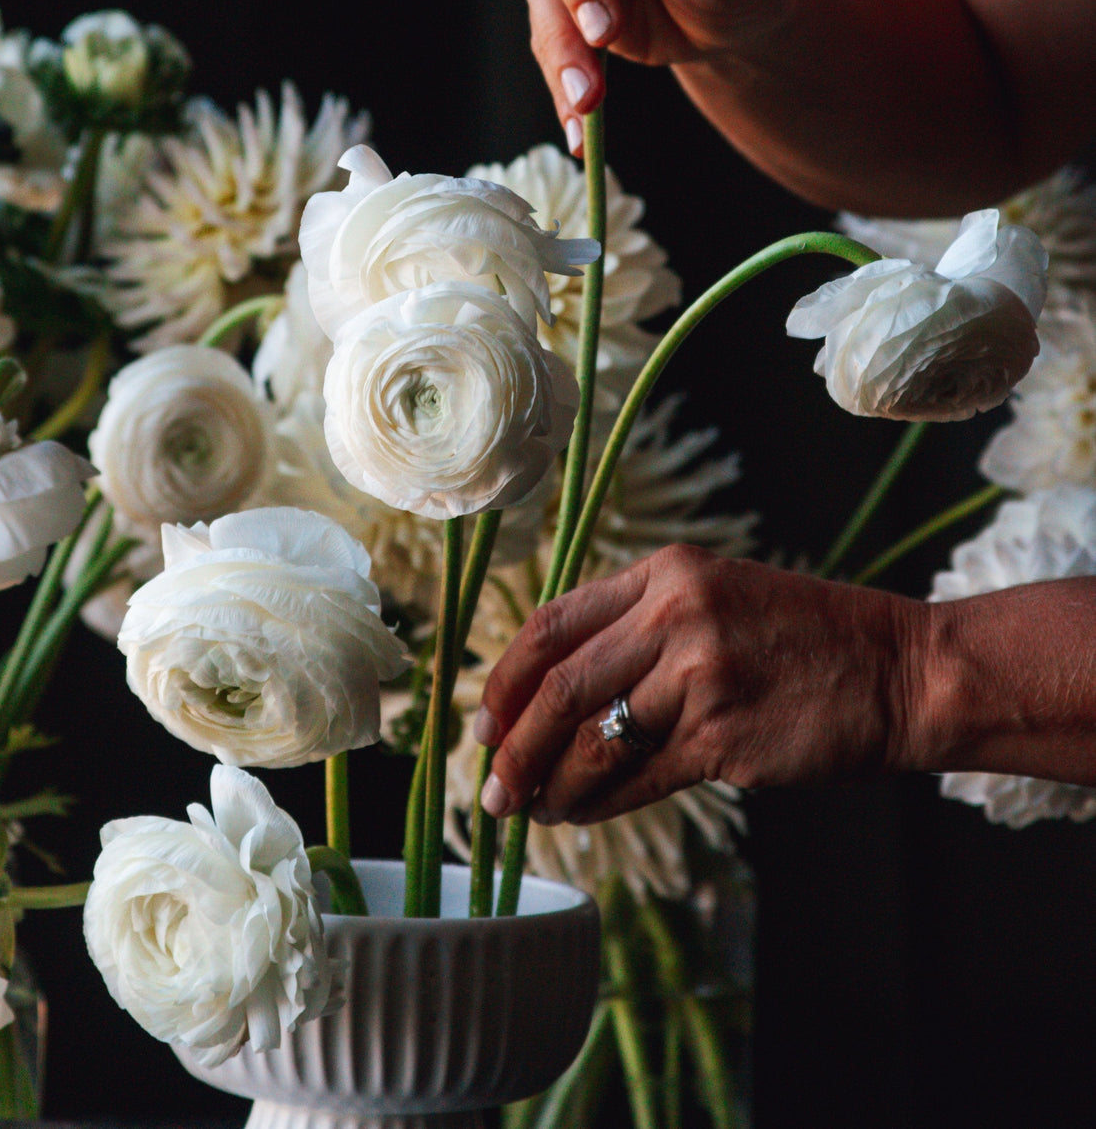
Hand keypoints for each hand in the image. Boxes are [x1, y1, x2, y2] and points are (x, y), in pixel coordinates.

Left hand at [474, 544, 927, 825]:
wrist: (902, 671)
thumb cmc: (808, 640)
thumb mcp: (718, 597)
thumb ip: (640, 628)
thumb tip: (551, 692)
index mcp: (668, 571)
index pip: (553, 622)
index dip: (506, 678)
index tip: (482, 720)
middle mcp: (676, 613)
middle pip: (559, 685)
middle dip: (512, 744)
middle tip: (489, 785)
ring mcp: (699, 674)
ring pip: (591, 739)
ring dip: (549, 784)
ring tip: (531, 809)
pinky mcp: (723, 736)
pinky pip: (636, 778)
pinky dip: (597, 803)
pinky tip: (580, 814)